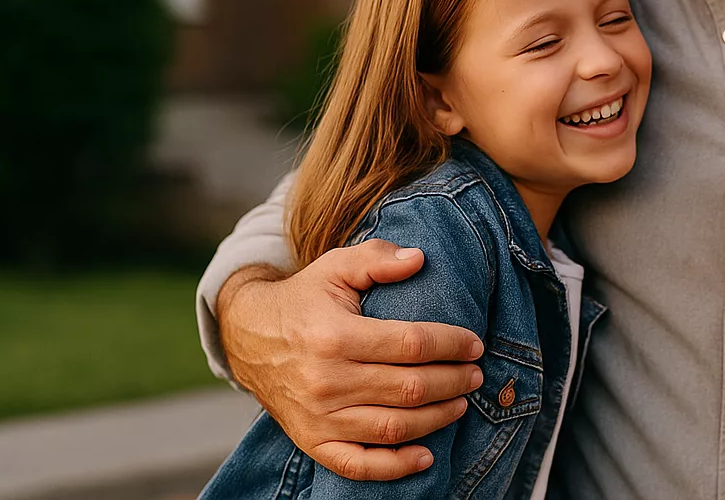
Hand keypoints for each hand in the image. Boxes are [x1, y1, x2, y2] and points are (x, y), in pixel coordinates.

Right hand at [216, 239, 485, 480]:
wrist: (248, 336)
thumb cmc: (304, 299)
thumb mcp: (335, 267)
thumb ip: (377, 259)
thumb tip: (419, 258)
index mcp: (335, 337)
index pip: (411, 345)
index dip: (451, 345)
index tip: (475, 344)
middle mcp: (326, 382)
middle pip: (408, 388)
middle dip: (452, 382)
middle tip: (476, 375)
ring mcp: (318, 417)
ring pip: (392, 428)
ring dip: (436, 419)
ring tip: (461, 403)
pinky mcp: (311, 441)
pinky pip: (357, 464)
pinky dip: (395, 467)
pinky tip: (426, 457)